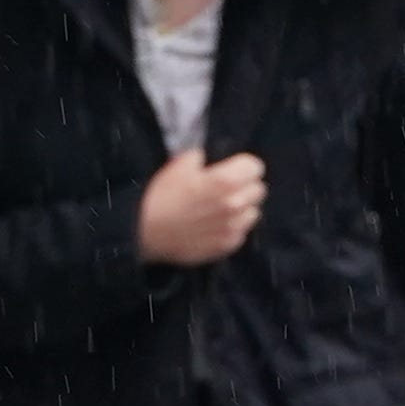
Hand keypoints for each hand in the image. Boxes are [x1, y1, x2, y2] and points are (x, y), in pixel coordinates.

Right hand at [135, 148, 267, 264]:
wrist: (144, 232)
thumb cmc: (161, 196)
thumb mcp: (179, 165)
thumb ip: (202, 159)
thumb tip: (209, 162)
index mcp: (226, 181)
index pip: (256, 167)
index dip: (243, 166)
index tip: (233, 169)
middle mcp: (236, 204)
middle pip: (259, 189)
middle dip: (246, 186)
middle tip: (227, 189)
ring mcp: (234, 228)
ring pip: (254, 212)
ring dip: (243, 208)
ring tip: (223, 208)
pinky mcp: (228, 246)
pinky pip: (242, 232)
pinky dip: (234, 227)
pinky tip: (216, 225)